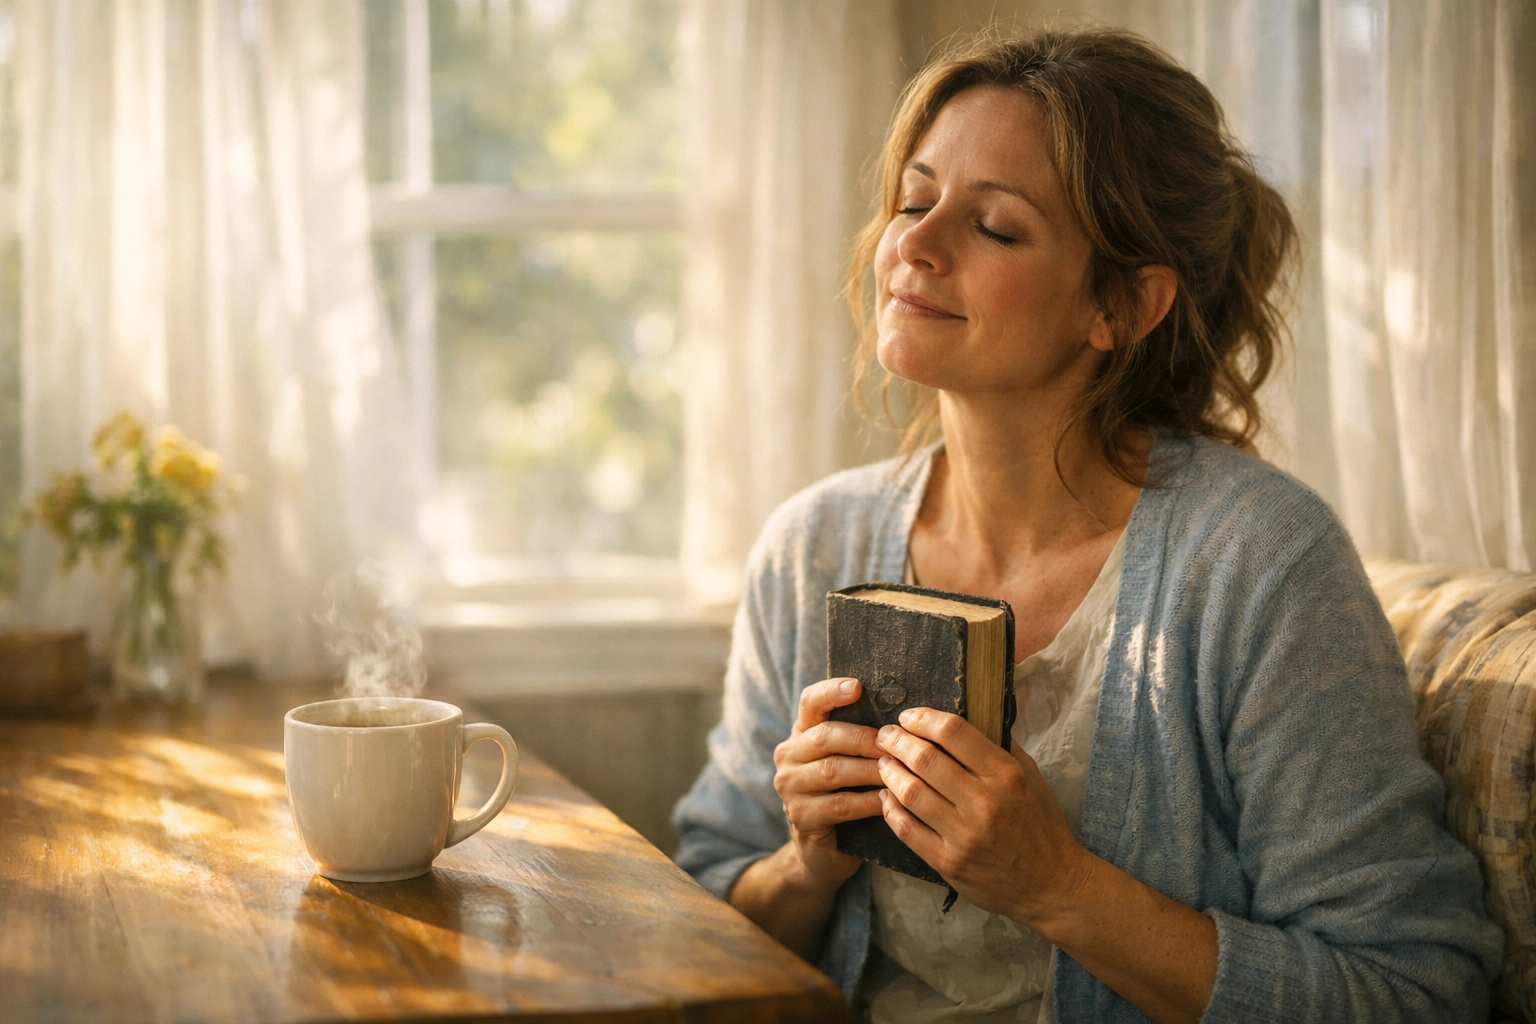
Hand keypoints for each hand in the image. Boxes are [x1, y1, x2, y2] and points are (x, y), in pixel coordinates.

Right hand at [771, 677, 884, 890]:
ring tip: (899, 771)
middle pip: (825, 736)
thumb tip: (906, 713)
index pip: (810, 702)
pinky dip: (868, 801)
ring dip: (870, 770)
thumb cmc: (847, 794)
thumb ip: (862, 736)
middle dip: (864, 738)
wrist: (824, 849)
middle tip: (895, 743)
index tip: (858, 687)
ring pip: (833, 771)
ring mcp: (790, 787)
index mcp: (801, 733)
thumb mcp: (849, 760)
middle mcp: (789, 755)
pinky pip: (840, 805)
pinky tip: (889, 801)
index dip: (832, 691)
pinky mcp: (801, 817)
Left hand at [874, 707, 1092, 925]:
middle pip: (925, 759)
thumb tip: (968, 715)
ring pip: (911, 793)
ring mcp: (965, 835)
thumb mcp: (1032, 777)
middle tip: (886, 735)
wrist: (1052, 884)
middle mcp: (985, 802)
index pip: (954, 732)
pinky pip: (907, 830)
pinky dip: (891, 810)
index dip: (924, 718)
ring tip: (884, 762)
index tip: (909, 716)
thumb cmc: (1041, 825)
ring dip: (889, 772)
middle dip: (897, 740)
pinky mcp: (950, 863)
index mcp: (1006, 775)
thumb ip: (1001, 746)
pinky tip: (887, 797)